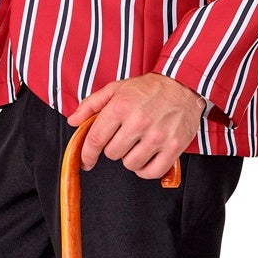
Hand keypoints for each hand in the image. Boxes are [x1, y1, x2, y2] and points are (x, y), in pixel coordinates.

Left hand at [67, 72, 205, 176]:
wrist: (183, 84)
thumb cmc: (150, 88)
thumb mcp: (117, 89)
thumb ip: (91, 105)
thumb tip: (73, 121)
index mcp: (121, 106)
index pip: (95, 139)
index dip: (87, 154)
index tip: (86, 160)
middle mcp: (138, 121)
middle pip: (112, 154)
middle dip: (114, 148)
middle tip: (124, 137)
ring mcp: (157, 135)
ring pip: (131, 164)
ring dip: (131, 158)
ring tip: (138, 145)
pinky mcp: (174, 146)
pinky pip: (152, 172)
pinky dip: (146, 170)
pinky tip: (147, 158)